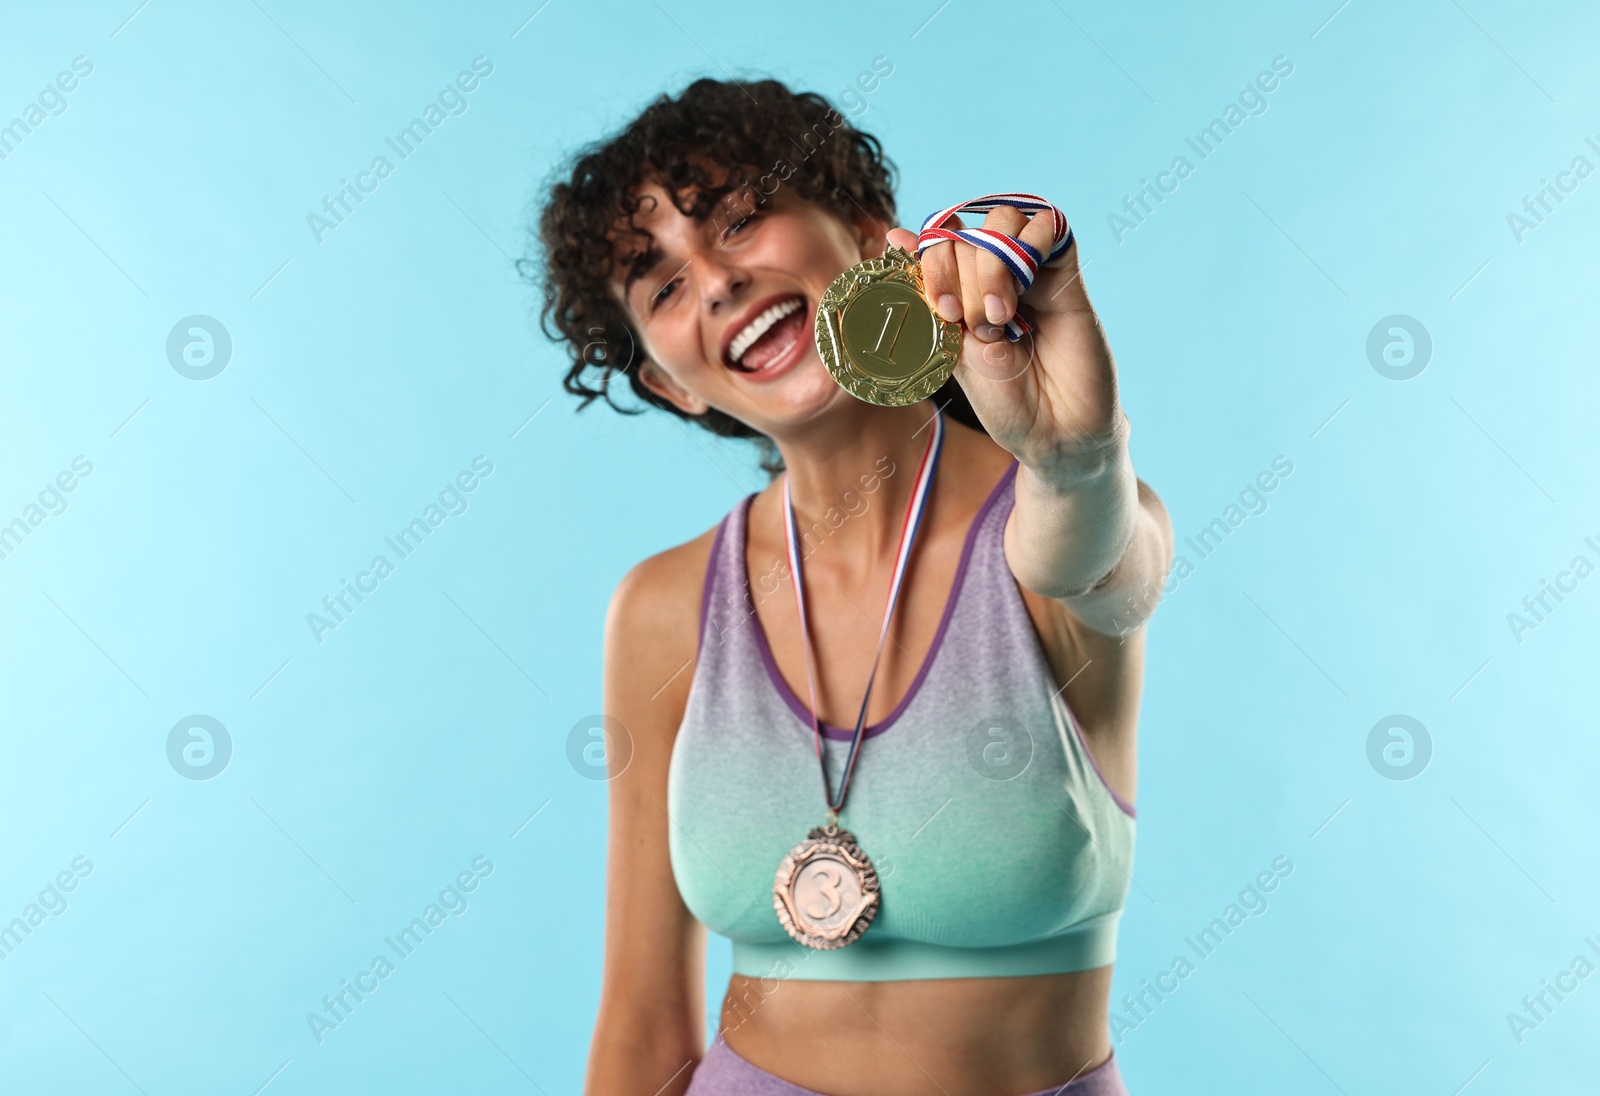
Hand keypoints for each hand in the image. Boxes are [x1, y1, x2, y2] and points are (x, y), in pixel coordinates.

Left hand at [885, 206, 1122, 472]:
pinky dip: (1026, 247)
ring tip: (998, 317)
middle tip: (971, 325)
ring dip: (989, 267)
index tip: (940, 309)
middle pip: (967, 231)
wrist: (1055, 434)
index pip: (938, 240)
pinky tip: (1021, 295)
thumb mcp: (953, 351)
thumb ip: (929, 296)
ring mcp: (1031, 271)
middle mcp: (996, 274)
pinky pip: (1047, 225)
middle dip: (959, 278)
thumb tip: (894, 237)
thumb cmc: (1005, 402)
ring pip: (1001, 222)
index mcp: (964, 290)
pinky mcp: (1066, 274)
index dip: (929, 260)